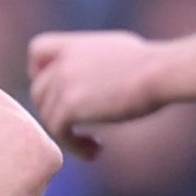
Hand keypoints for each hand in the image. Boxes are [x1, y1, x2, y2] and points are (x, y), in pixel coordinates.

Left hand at [25, 29, 166, 158]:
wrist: (159, 72)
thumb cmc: (153, 64)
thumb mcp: (117, 50)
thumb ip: (96, 60)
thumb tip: (97, 74)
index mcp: (74, 44)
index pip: (37, 50)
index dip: (39, 72)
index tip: (57, 90)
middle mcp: (63, 61)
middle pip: (39, 91)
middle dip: (55, 112)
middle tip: (81, 128)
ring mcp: (63, 82)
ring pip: (47, 116)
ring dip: (68, 135)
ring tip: (95, 145)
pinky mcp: (69, 106)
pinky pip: (58, 132)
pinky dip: (75, 146)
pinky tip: (96, 151)